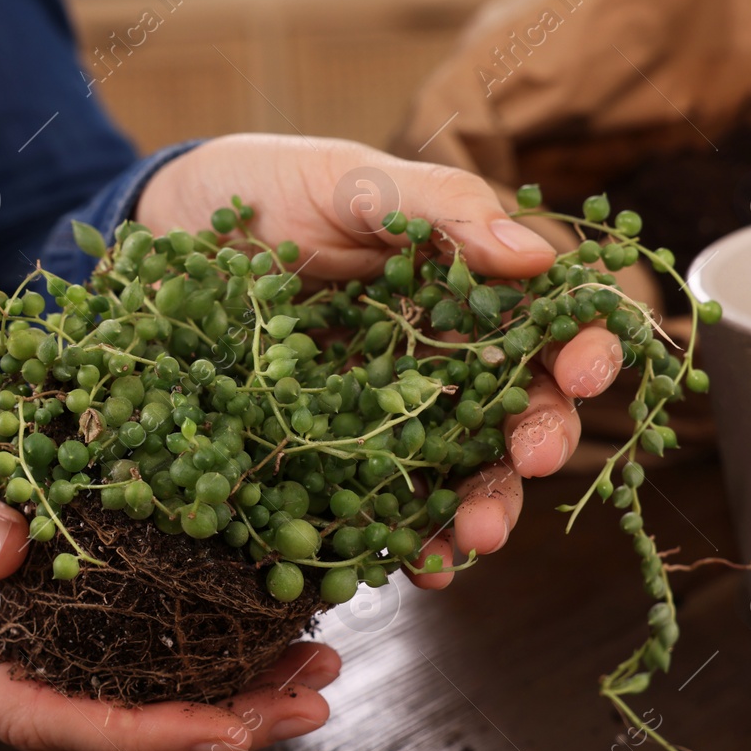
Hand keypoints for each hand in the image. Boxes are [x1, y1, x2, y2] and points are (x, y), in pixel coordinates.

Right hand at [0, 413, 338, 750]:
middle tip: (312, 694)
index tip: (228, 727)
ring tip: (304, 662)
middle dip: (206, 717)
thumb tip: (13, 545)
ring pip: (100, 689)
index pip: (34, 717)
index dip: (134, 730)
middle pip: (92, 720)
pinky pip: (86, 644)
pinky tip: (227, 618)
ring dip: (203, 681)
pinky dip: (161, 636)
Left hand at [137, 134, 625, 585]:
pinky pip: (380, 506)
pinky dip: (405, 543)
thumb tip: (534, 259)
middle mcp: (439, 356)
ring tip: (476, 537)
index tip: (586, 371)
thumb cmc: (267, 186)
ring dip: (482, 508)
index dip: (581, 348)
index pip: (547, 322)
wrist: (164, 232)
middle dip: (537, 441)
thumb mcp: (352, 181)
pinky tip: (418, 569)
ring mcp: (388, 411)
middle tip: (533, 459)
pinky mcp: (333, 453)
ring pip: (459, 470)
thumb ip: (440, 210)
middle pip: (516, 409)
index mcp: (464, 284)